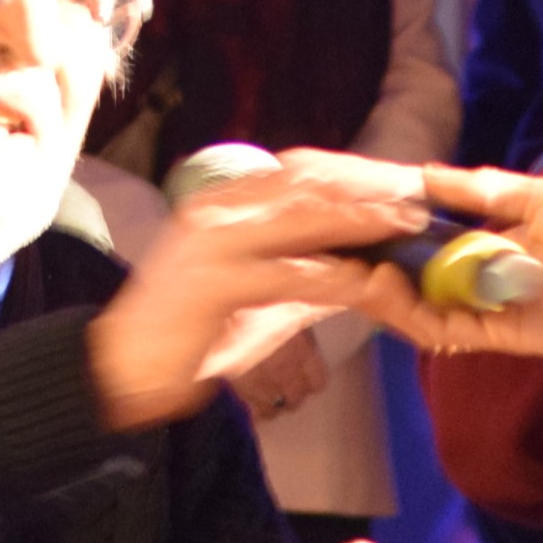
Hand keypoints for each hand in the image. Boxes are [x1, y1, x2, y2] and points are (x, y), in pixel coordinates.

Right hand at [87, 149, 427, 430]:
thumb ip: (307, 272)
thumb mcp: (260, 293)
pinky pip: (285, 272)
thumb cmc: (194, 333)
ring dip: (359, 220)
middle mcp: (216, 211)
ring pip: (300, 218)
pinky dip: (330, 275)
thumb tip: (366, 266)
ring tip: (404, 227)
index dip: (356, 174)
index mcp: (224, 204)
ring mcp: (211, 243)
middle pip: (306, 182)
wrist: (124, 370)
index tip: (404, 183)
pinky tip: (365, 283)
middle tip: (418, 200)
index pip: (300, 172)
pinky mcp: (212, 284)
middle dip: (367, 188)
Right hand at [371, 164, 542, 360]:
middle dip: (382, 266)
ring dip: (390, 294)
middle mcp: (487, 275)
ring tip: (364, 272)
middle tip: (345, 252)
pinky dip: (417, 316)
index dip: (398, 231)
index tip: (361, 217)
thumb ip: (481, 188)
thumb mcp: (538, 194)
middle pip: (420, 277)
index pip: (433, 237)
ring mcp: (490, 307)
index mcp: (496, 236)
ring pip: (425, 308)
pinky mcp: (500, 336)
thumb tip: (424, 173)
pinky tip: (392, 291)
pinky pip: (448, 332)